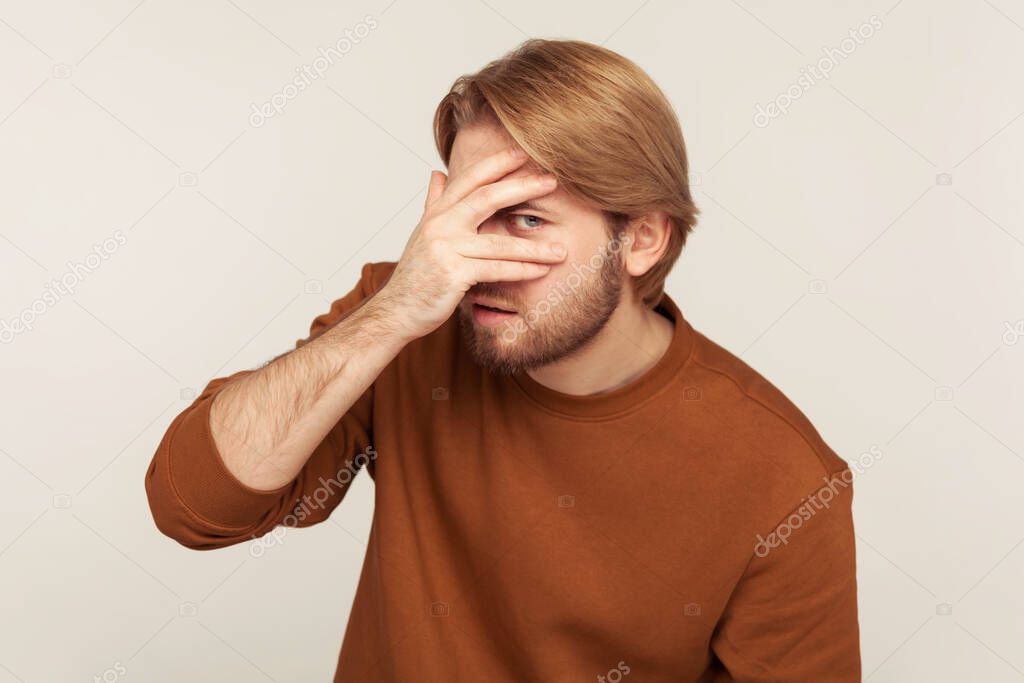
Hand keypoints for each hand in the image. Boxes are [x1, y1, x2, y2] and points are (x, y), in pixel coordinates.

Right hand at [375, 146, 565, 340]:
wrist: (396, 310)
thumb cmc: (415, 275)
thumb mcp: (422, 233)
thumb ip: (434, 203)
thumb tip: (436, 174)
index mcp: (437, 213)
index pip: (470, 179)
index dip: (497, 164)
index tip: (523, 153)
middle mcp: (440, 225)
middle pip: (487, 198)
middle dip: (522, 187)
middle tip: (552, 181)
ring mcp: (446, 249)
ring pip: (499, 242)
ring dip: (533, 247)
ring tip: (561, 249)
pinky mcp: (453, 274)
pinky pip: (496, 270)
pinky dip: (522, 271)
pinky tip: (542, 271)